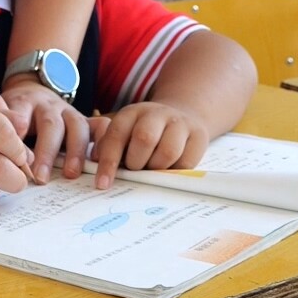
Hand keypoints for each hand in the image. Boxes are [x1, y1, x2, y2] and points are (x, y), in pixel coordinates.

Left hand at [1, 76, 91, 184]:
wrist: (31, 89)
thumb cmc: (12, 111)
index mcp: (24, 102)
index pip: (20, 113)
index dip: (18, 132)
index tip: (15, 155)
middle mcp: (49, 105)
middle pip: (50, 125)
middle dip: (46, 152)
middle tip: (40, 178)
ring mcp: (69, 111)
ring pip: (77, 126)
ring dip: (75, 151)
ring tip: (70, 174)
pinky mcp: (84, 120)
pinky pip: (100, 126)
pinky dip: (103, 141)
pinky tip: (98, 158)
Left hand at [87, 102, 212, 188]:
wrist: (181, 117)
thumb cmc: (144, 134)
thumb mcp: (125, 135)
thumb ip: (109, 149)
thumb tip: (99, 171)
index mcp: (132, 113)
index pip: (116, 135)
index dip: (109, 161)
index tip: (103, 184)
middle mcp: (156, 113)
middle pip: (144, 139)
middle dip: (136, 163)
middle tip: (135, 169)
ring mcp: (179, 122)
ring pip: (167, 153)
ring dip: (156, 169)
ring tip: (153, 168)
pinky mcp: (199, 135)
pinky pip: (186, 162)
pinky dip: (175, 172)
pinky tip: (169, 167)